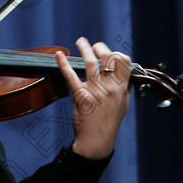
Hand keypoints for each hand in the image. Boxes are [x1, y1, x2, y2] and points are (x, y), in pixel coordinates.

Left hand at [55, 37, 130, 159]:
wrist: (97, 141)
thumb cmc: (109, 122)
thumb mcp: (123, 104)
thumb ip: (123, 87)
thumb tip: (124, 72)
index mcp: (121, 88)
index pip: (124, 61)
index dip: (115, 52)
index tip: (107, 52)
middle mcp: (110, 87)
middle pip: (108, 57)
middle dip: (100, 47)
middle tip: (92, 46)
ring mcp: (96, 92)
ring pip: (91, 63)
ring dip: (84, 48)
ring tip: (80, 41)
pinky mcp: (81, 97)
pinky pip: (71, 77)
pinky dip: (64, 64)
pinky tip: (59, 56)